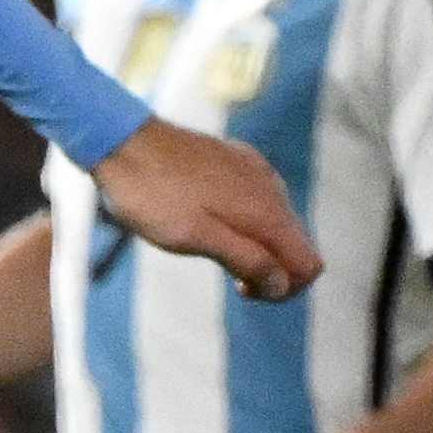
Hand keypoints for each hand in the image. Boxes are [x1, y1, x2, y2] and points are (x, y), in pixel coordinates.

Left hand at [92, 119, 320, 301]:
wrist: (123, 141)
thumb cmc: (152, 196)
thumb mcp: (195, 237)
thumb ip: (246, 260)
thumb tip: (283, 284)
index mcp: (268, 212)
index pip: (310, 265)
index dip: (285, 290)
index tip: (242, 290)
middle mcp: (273, 189)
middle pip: (297, 245)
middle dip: (272, 271)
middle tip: (227, 278)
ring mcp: (256, 171)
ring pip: (278, 222)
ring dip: (258, 247)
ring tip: (212, 248)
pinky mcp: (238, 161)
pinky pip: (259, 199)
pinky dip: (246, 221)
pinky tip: (208, 220)